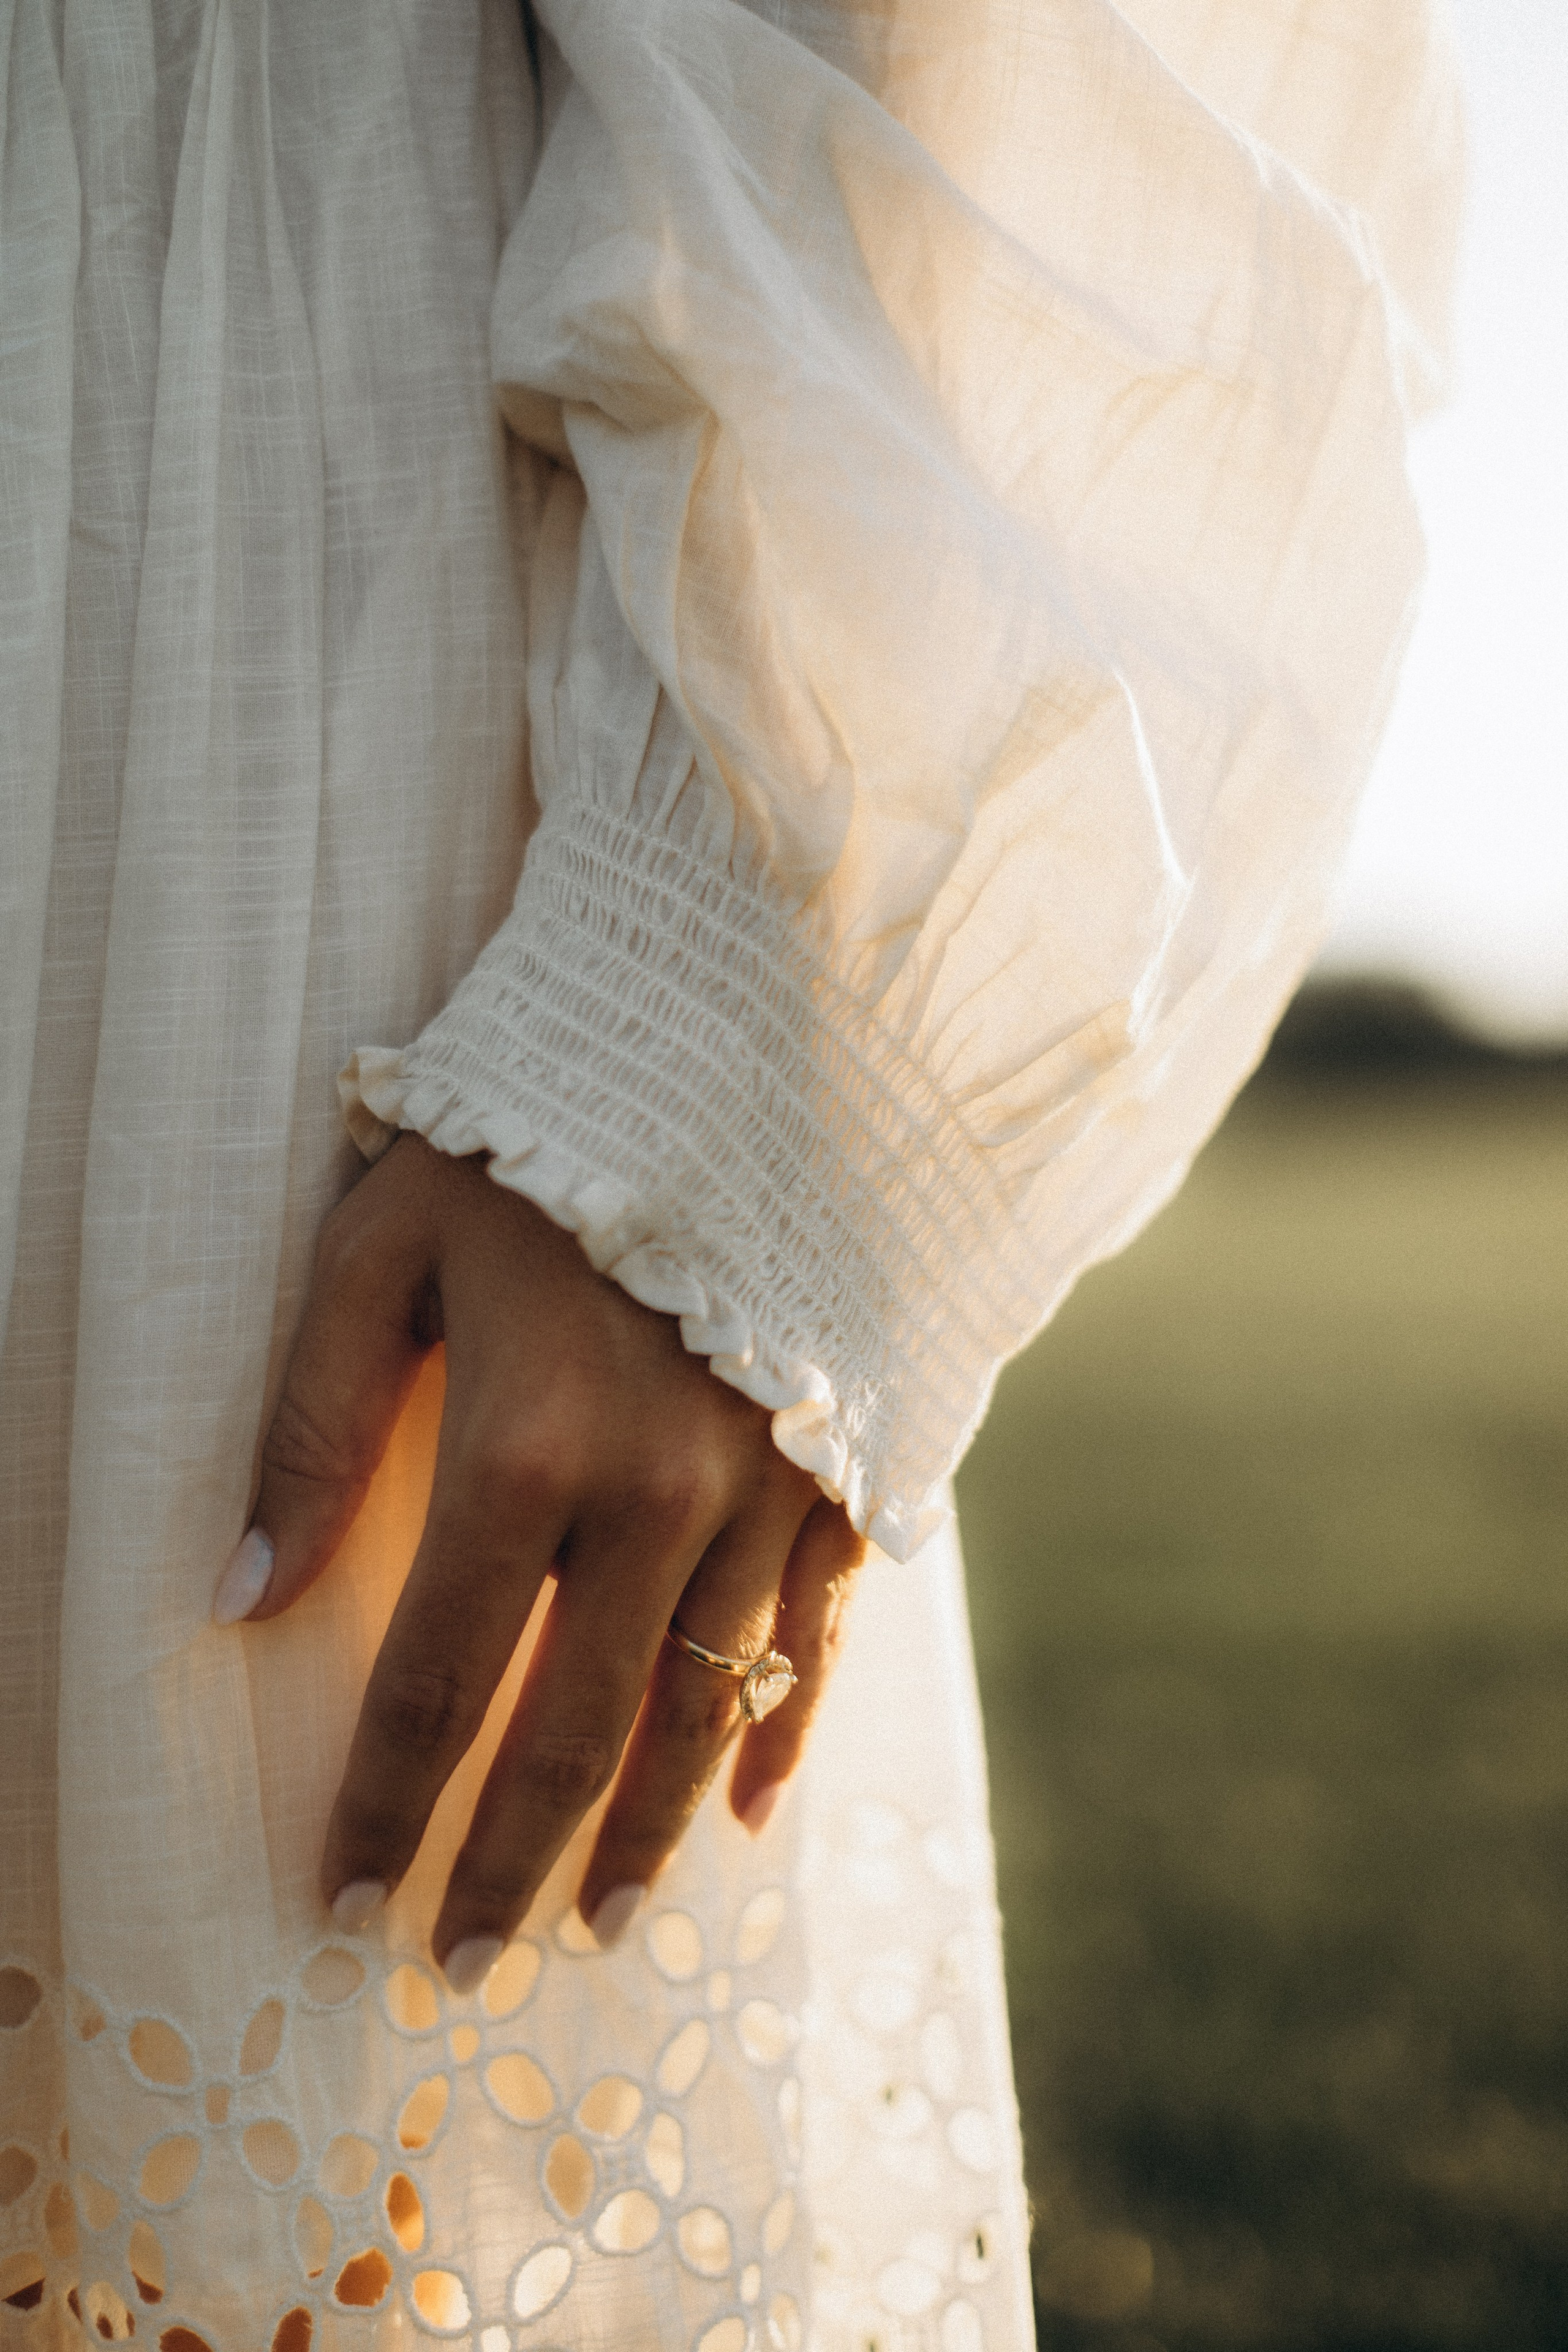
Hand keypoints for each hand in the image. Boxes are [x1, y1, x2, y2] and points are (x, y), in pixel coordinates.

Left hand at [215, 1134, 863, 1987]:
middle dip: (515, 1857)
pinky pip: (817, 1632)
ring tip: (602, 1922)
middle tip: (470, 1959)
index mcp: (529, 1440)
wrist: (748, 1042)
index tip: (351, 1894)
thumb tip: (241, 1596)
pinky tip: (750, 1812)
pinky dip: (781, 1728)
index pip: (438, 1674)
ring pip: (704, 1703)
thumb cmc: (535, 1135)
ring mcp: (769, 1484)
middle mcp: (661, 1490)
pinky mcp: (845, 1465)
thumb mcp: (380, 1243)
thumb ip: (310, 1421)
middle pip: (578, 1725)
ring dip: (648, 1828)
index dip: (392, 1799)